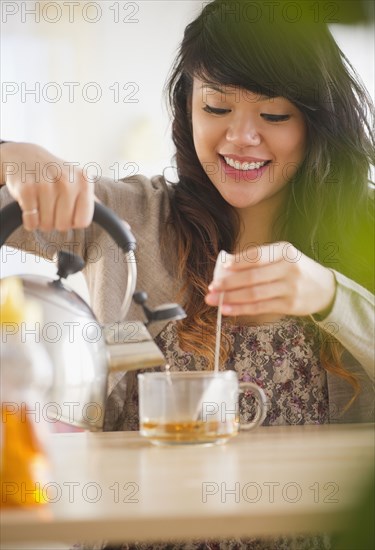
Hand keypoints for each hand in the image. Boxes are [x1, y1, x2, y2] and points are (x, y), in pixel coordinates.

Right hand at [1, 142, 93, 230]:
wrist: (23, 155)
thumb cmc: (55, 174)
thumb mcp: (78, 182)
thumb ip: (94, 203)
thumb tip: (122, 224)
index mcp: (84, 181)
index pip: (82, 221)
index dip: (72, 220)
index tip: (66, 209)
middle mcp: (67, 180)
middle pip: (63, 225)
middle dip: (55, 221)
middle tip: (50, 205)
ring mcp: (45, 184)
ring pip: (46, 225)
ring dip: (41, 221)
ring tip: (39, 203)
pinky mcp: (26, 189)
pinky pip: (31, 221)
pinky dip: (28, 221)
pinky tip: (29, 206)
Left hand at [205, 242, 336, 317]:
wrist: (326, 288)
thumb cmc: (297, 270)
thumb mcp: (282, 257)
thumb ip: (258, 260)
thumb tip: (226, 266)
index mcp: (284, 251)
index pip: (256, 256)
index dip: (237, 263)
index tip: (221, 268)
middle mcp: (288, 268)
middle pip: (252, 277)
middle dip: (228, 283)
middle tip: (211, 287)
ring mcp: (290, 288)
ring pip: (254, 294)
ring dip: (230, 298)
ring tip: (214, 300)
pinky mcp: (289, 305)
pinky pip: (260, 307)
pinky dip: (241, 309)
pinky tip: (227, 309)